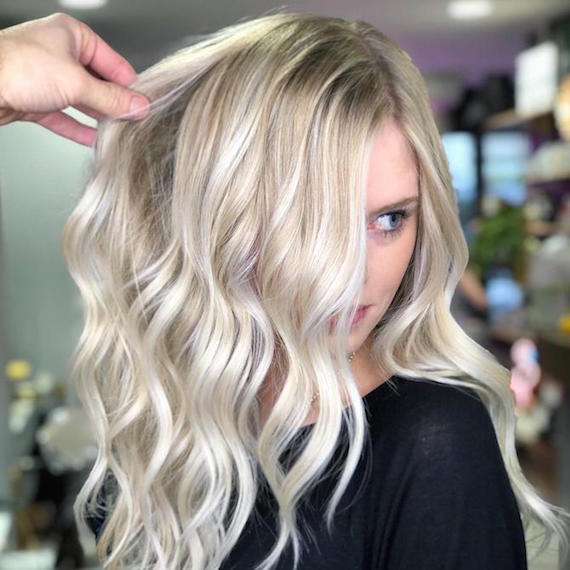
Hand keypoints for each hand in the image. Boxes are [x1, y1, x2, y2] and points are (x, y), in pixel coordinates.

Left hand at [0, 12, 149, 145]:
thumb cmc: (15, 67)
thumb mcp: (76, 83)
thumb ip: (111, 98)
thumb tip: (138, 106)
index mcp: (72, 35)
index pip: (113, 63)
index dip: (130, 86)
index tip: (144, 106)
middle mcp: (59, 53)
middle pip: (98, 83)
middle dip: (114, 104)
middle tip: (132, 122)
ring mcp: (46, 77)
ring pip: (82, 101)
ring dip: (98, 118)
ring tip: (117, 133)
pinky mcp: (35, 100)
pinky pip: (64, 116)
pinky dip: (78, 128)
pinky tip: (93, 140)